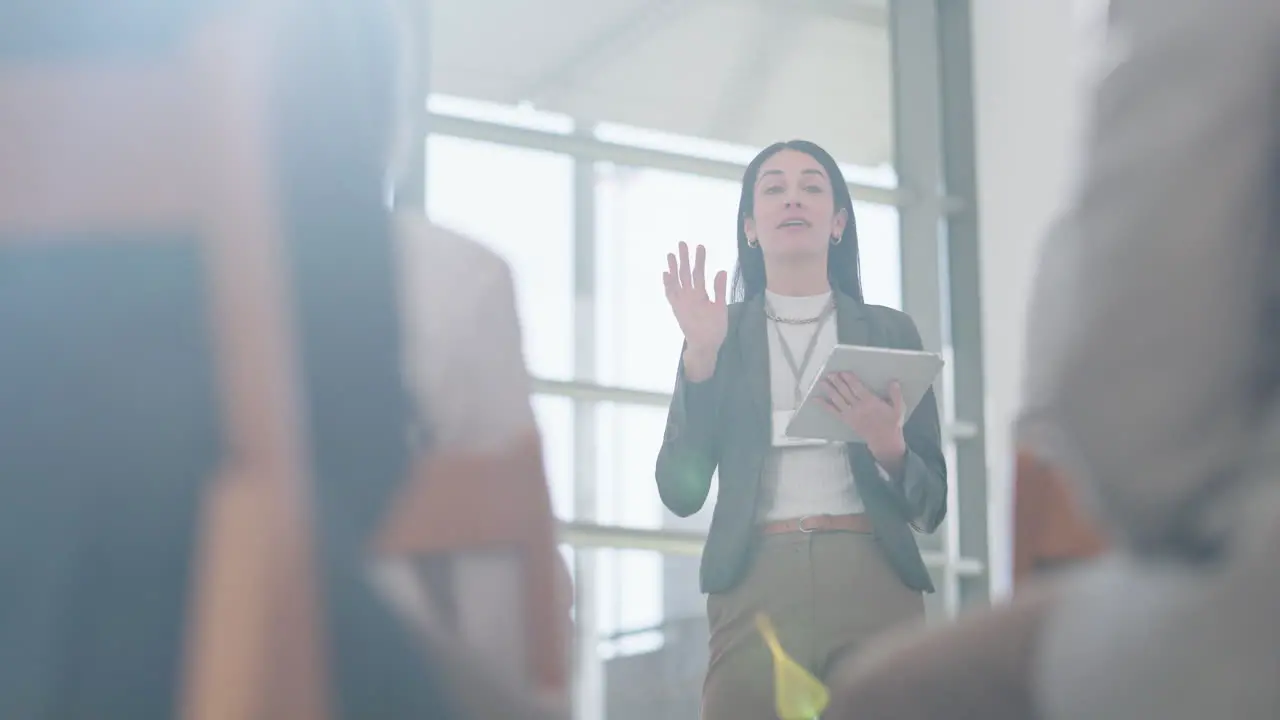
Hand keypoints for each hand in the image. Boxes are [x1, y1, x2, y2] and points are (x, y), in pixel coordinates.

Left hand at [663, 241, 727, 359]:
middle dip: (683, 258)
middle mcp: (685, 297)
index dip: (699, 259)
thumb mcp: (721, 309)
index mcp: (698, 296)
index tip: (700, 246)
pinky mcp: (676, 308)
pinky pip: (669, 293)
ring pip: (674, 281)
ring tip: (670, 255)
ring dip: (672, 267)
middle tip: (681, 244)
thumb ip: (719, 290)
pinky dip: (667, 283)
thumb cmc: (714, 328)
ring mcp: (678, 303)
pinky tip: (666, 275)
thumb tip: (721, 271)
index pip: (698, 273)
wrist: (701, 346)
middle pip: (684, 274)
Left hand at [821, 373, 906, 465]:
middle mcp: (859, 407)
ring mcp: (851, 414)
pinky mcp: (846, 420)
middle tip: (830, 373)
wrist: (884, 441)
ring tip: (822, 382)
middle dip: (837, 382)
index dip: (850, 379)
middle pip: (845, 392)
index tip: (843, 372)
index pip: (857, 388)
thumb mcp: (898, 409)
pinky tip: (816, 399)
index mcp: (871, 402)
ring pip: (838, 400)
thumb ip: (895, 395)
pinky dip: (824, 405)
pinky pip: (833, 412)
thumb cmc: (891, 423)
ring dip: (829, 390)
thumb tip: (894, 381)